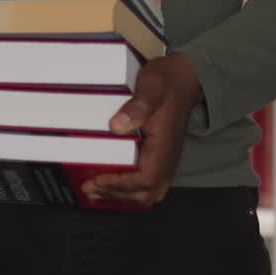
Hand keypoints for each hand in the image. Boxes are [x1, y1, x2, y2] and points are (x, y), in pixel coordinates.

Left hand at [81, 52, 201, 207]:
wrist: (185, 78)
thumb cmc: (167, 82)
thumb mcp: (151, 87)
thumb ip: (137, 107)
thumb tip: (116, 126)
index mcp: (164, 146)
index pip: (145, 180)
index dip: (120, 184)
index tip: (98, 178)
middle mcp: (167, 158)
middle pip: (146, 193)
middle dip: (117, 194)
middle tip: (90, 188)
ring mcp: (165, 160)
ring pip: (148, 193)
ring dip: (122, 196)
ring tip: (97, 191)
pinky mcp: (160, 157)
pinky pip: (147, 184)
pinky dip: (129, 190)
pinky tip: (112, 184)